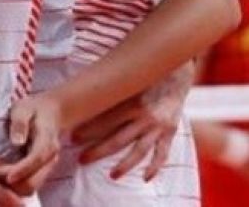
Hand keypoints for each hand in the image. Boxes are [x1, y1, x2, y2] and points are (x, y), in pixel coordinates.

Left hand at [0, 94, 60, 195]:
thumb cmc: (34, 109)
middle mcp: (49, 159)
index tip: (6, 176)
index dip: (21, 170)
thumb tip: (17, 141)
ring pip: (29, 187)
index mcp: (47, 142)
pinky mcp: (39, 172)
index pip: (36, 160)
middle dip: (10, 181)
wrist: (51, 113)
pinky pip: (26, 184)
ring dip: (9, 185)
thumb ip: (20, 122)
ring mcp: (45, 168)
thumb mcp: (24, 108)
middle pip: (33, 182)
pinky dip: (11, 184)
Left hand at [73, 61, 192, 180]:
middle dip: (98, 151)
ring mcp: (159, 126)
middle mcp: (145, 116)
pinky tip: (145, 178)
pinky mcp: (170, 131)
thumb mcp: (127, 78)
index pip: (106, 120)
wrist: (176, 70)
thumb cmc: (145, 74)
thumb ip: (110, 87)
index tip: (72, 137)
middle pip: (118, 139)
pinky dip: (154, 167)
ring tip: (112, 176)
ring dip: (125, 165)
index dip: (88, 130)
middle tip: (81, 159)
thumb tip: (82, 88)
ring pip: (139, 151)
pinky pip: (162, 153)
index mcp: (132, 101)